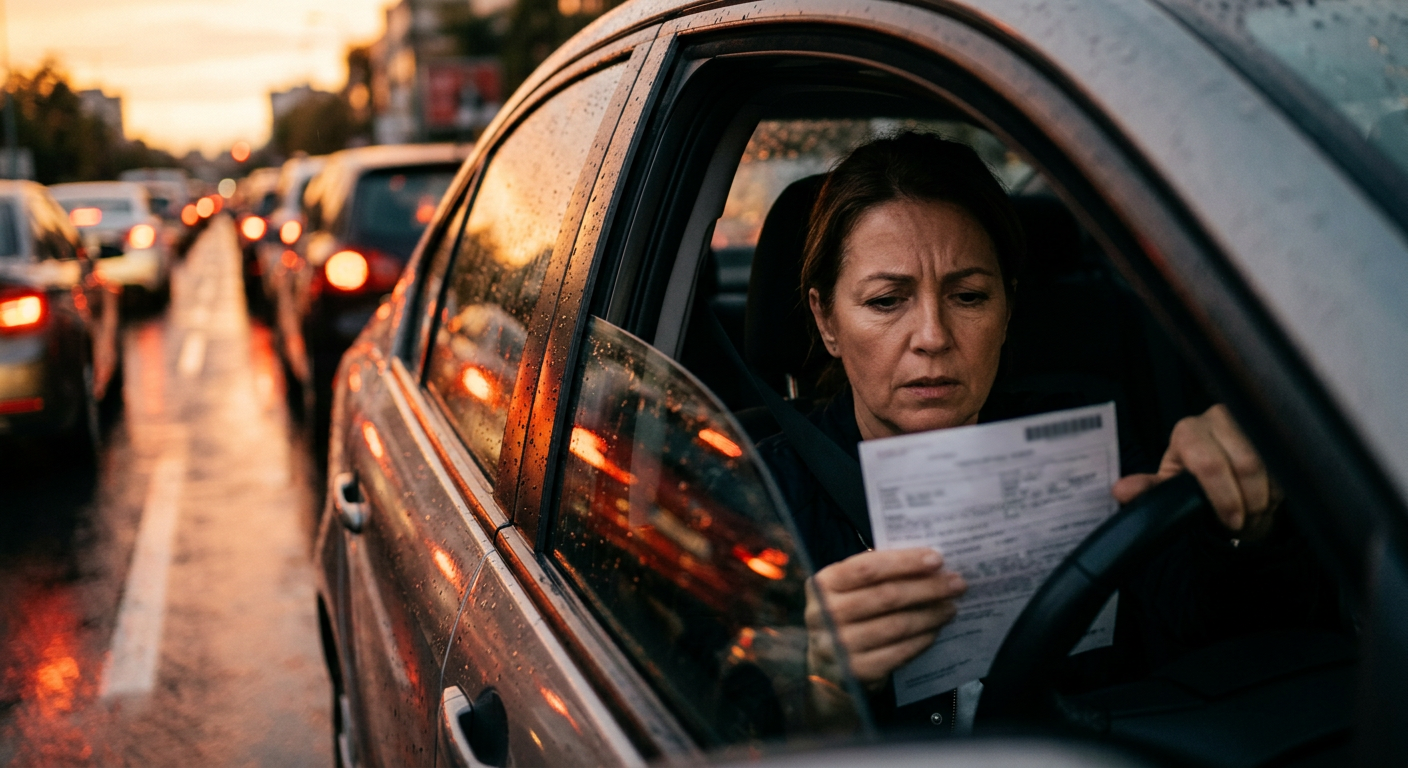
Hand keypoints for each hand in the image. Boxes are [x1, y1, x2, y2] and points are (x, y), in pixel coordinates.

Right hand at [805, 548, 965, 690]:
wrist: (828, 666)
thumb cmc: (848, 615)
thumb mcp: (849, 589)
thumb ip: (878, 575)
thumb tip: (929, 565)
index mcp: (823, 583)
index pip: (867, 568)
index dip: (904, 562)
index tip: (937, 559)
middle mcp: (826, 614)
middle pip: (887, 596)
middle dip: (928, 588)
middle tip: (956, 584)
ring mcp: (839, 646)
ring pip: (896, 625)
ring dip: (930, 615)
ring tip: (950, 608)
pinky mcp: (856, 671)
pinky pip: (898, 652)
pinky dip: (921, 640)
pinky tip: (934, 631)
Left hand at [1113, 404, 1280, 541]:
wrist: (1228, 473)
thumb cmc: (1196, 478)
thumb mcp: (1171, 485)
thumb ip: (1150, 490)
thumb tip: (1121, 491)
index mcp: (1187, 431)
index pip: (1208, 464)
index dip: (1224, 497)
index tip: (1232, 522)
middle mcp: (1217, 417)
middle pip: (1245, 464)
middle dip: (1250, 501)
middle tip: (1247, 521)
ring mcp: (1249, 418)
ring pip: (1269, 464)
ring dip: (1266, 496)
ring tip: (1257, 510)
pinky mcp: (1274, 426)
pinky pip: (1287, 461)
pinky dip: (1281, 486)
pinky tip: (1270, 495)